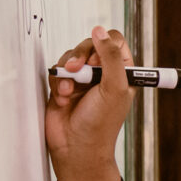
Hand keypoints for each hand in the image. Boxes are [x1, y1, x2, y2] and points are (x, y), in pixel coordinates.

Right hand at [44, 27, 132, 180]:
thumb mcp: (115, 88)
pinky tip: (63, 99)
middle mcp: (103, 73)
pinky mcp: (64, 86)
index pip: (114, 41)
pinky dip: (59, 83)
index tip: (98, 58)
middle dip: (81, 56)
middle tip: (78, 69)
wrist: (76, 148)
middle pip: (90, 44)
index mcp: (123, 72)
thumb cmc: (100, 124)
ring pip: (71, 57)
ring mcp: (83, 79)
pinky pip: (58, 71)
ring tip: (70, 92)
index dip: (104, 44)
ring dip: (68, 73)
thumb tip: (100, 31)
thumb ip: (110, 57)